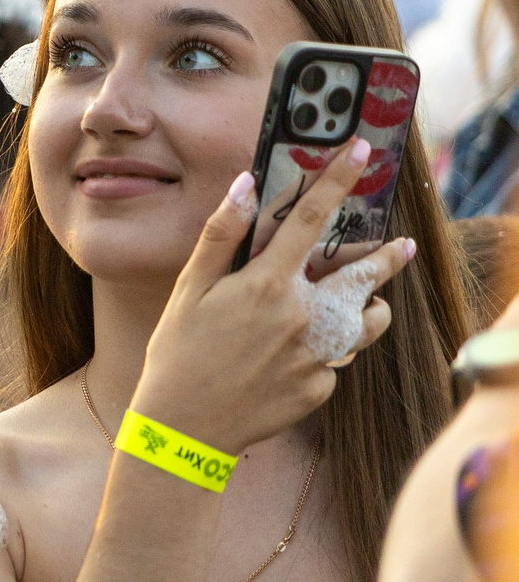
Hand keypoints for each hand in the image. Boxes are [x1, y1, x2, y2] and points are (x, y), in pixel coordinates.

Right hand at [135, 142, 417, 453]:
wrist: (185, 428)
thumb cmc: (178, 353)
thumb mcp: (188, 289)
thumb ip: (221, 235)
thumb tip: (245, 184)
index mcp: (267, 285)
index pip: (310, 219)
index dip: (337, 181)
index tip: (362, 152)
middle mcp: (303, 317)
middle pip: (363, 276)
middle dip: (388, 257)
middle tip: (403, 245)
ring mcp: (318, 355)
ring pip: (366, 323)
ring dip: (370, 307)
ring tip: (367, 304)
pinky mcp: (321, 386)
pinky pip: (337, 359)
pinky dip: (326, 349)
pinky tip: (299, 354)